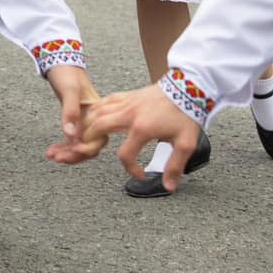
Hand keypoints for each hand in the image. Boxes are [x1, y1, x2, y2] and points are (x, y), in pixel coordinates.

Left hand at [41, 65, 101, 163]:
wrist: (61, 64)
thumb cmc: (68, 74)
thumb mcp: (69, 92)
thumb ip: (70, 113)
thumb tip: (71, 135)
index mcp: (98, 115)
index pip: (97, 140)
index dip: (86, 149)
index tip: (73, 151)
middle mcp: (93, 121)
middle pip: (88, 147)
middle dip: (74, 155)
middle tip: (58, 158)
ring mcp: (84, 123)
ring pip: (79, 146)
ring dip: (67, 154)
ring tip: (51, 155)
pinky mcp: (75, 122)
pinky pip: (71, 140)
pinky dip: (63, 147)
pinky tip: (52, 151)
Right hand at [76, 84, 204, 189]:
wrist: (188, 87)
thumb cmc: (186, 113)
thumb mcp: (185, 144)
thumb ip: (175, 166)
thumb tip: (169, 186)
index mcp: (142, 129)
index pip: (125, 155)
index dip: (131, 169)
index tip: (140, 174)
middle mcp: (129, 115)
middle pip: (98, 127)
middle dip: (89, 140)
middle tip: (87, 150)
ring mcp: (127, 103)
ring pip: (98, 112)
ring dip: (88, 124)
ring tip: (84, 134)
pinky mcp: (129, 96)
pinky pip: (106, 100)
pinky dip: (96, 108)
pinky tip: (94, 113)